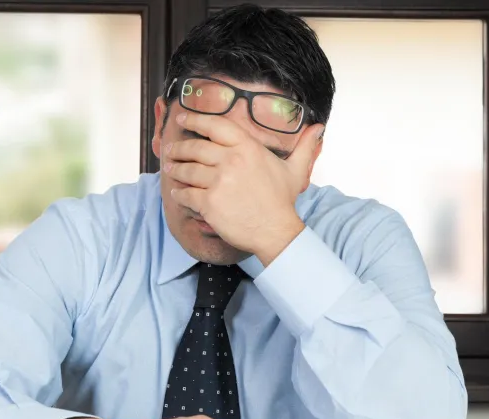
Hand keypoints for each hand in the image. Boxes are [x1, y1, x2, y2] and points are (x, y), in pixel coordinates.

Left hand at [164, 113, 323, 264]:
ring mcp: (219, 181)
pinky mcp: (209, 202)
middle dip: (179, 148)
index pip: (215, 125)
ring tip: (170, 169)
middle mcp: (231, 160)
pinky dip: (179, 193)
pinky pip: (186, 194)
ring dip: (175, 169)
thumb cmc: (282, 201)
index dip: (195, 119)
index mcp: (248, 147)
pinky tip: (176, 193)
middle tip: (171, 149)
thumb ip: (303, 146)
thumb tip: (319, 128)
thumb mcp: (295, 170)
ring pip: (187, 170)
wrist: (275, 230)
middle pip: (195, 148)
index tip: (183, 118)